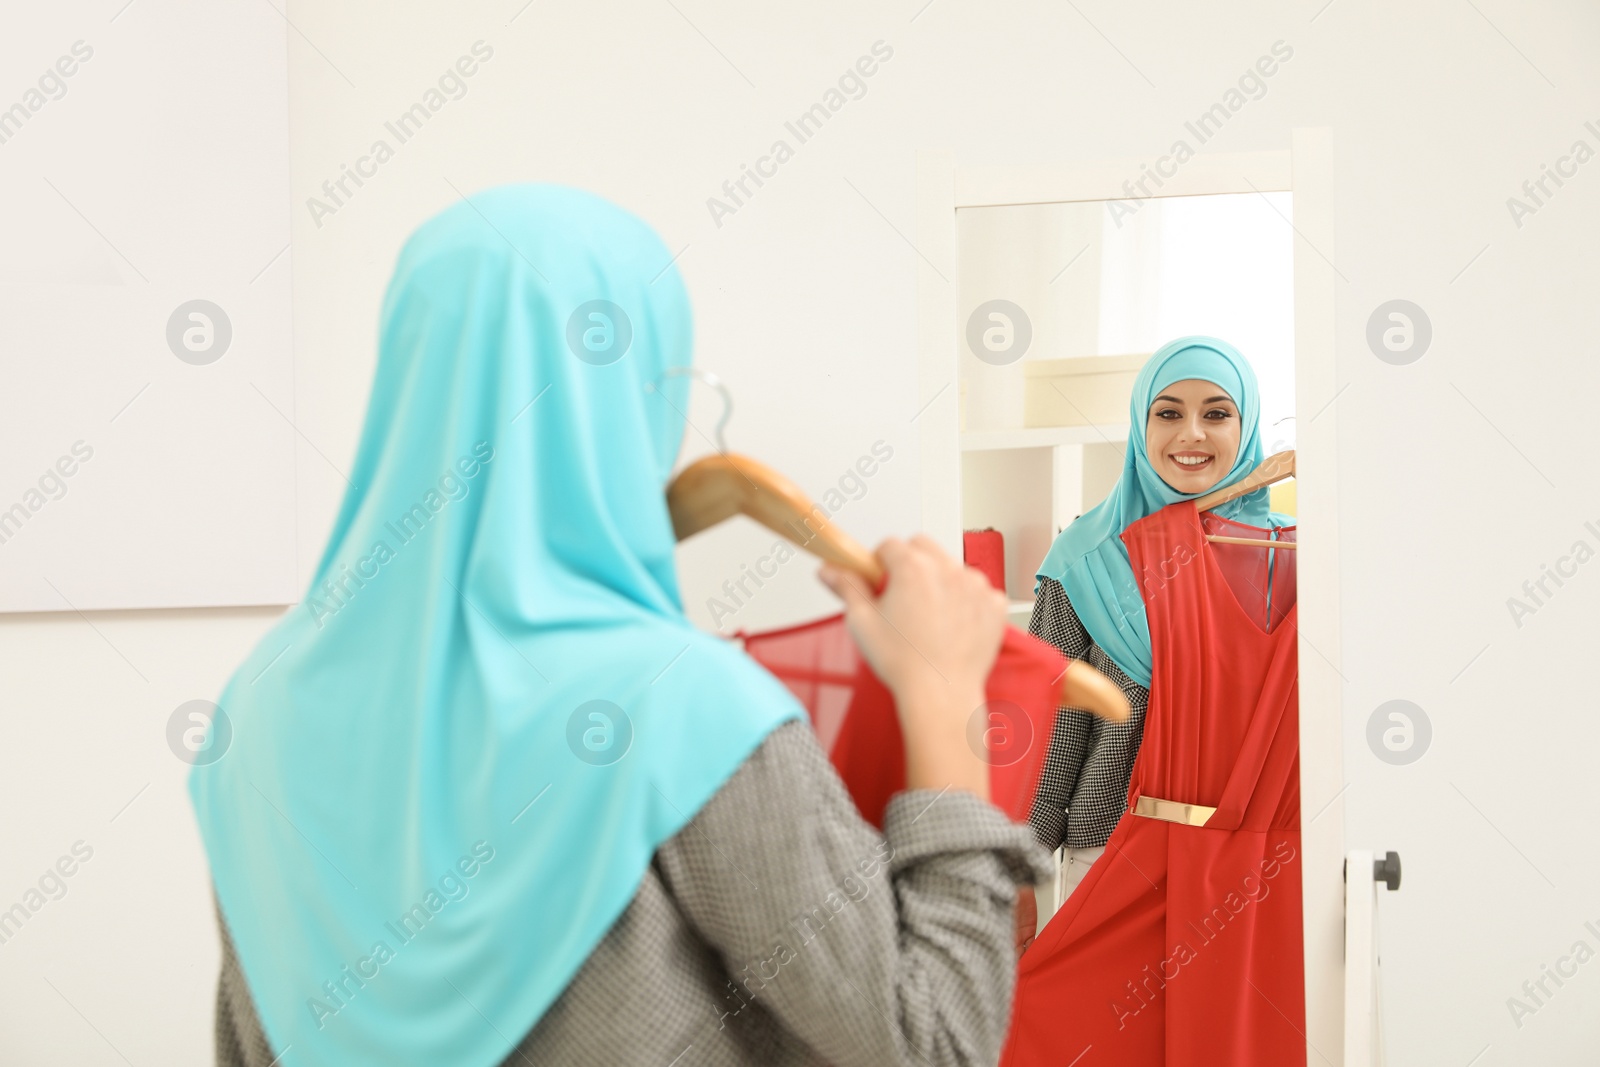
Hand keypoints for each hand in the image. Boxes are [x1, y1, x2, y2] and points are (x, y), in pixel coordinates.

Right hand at [819, 536, 1007, 797]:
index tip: (879, 581)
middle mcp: (947, 570)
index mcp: (912, 567)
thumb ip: (846, 587)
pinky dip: (966, 601)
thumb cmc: (904, 664)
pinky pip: (978, 590)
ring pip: (951, 567)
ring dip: (940, 580)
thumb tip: (830, 569)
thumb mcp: (862, 622)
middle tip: (902, 597)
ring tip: (929, 616)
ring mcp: (975, 586)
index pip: (890, 545)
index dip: (879, 563)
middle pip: (923, 546)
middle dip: (910, 563)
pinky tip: (952, 625)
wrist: (940, 695)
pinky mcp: (994, 604)